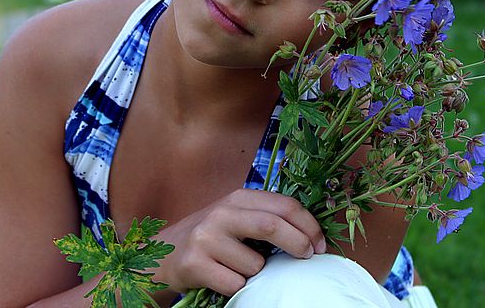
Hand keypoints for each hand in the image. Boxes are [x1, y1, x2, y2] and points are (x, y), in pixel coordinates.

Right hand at [153, 189, 327, 296]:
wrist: (164, 254)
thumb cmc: (212, 238)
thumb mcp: (236, 217)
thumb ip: (265, 217)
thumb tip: (311, 233)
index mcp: (238, 198)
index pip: (285, 205)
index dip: (309, 225)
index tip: (320, 245)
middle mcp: (221, 213)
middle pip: (272, 226)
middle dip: (298, 244)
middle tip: (308, 257)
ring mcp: (206, 238)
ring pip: (255, 264)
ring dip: (258, 274)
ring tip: (240, 268)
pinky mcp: (195, 263)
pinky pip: (235, 283)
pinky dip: (238, 286)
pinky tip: (224, 278)